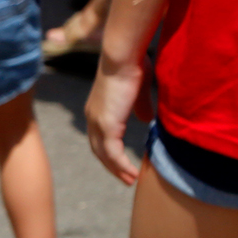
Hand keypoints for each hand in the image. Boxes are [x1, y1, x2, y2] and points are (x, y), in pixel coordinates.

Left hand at [86, 52, 148, 186]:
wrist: (123, 57)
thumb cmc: (132, 67)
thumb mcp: (137, 91)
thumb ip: (139, 106)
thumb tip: (144, 119)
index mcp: (98, 109)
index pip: (100, 137)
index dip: (109, 151)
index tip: (122, 163)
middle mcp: (92, 117)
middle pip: (98, 149)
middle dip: (111, 165)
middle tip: (125, 178)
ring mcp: (97, 122)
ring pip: (104, 154)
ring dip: (117, 169)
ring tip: (130, 180)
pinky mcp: (107, 124)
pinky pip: (112, 152)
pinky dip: (121, 165)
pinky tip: (132, 174)